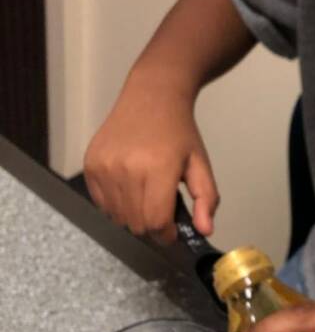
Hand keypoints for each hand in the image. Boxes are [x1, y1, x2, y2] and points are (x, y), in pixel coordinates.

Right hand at [84, 71, 218, 242]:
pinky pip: (101, 203)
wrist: (151, 97)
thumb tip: (205, 231)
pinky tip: (130, 186)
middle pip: (136, 224)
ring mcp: (105, 167)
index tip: (173, 231)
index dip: (166, 235)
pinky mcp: (90, 165)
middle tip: (162, 207)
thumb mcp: (200, 163)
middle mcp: (126, 169)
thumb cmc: (178, 131)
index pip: (156, 222)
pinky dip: (116, 204)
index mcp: (158, 168)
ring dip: (134, 215)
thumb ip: (206, 199)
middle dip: (152, 225)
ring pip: (117, 217)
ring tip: (147, 193)